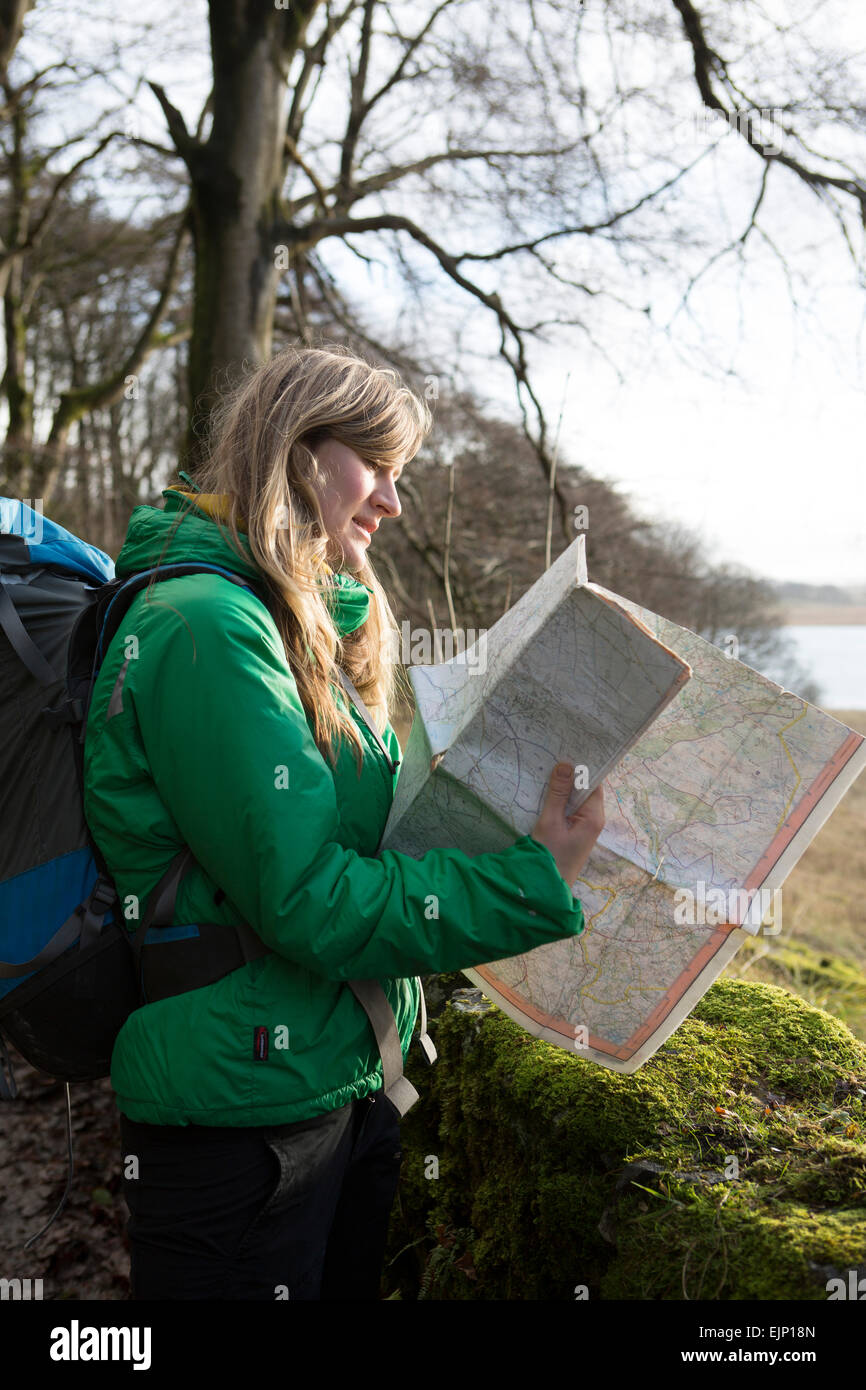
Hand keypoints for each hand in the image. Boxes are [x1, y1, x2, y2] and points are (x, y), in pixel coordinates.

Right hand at [530, 764, 604, 888]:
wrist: (545, 888)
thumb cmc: (550, 856)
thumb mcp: (550, 821)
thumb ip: (558, 793)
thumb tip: (566, 764)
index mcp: (594, 817)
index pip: (594, 783)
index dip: (583, 766)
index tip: (570, 748)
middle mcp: (593, 820)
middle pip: (586, 789)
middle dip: (572, 774)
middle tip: (555, 753)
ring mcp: (583, 827)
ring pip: (576, 799)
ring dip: (564, 787)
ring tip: (548, 766)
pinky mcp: (573, 832)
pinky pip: (569, 809)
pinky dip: (559, 799)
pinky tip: (546, 789)